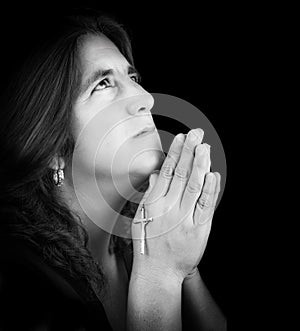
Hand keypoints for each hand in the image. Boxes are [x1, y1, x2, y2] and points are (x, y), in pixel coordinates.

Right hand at [131, 129, 220, 281]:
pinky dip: (210, 190)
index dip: (175, 153)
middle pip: (181, 174)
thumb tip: (156, 175)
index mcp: (154, 203)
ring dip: (200, 165)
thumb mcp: (142, 218)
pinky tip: (213, 174)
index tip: (181, 138)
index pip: (166, 172)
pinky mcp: (197, 230)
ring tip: (205, 147)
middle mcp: (168, 208)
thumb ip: (150, 194)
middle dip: (189, 152)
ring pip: (193, 186)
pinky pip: (205, 207)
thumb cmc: (149, 244)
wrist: (157, 272)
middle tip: (196, 134)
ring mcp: (183, 219)